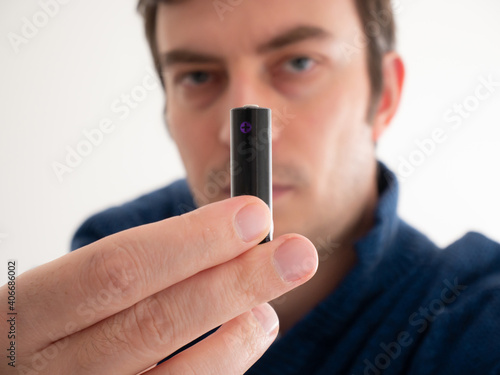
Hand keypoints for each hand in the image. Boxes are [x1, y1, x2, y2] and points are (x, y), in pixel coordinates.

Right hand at [0, 196, 317, 373]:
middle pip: (153, 322)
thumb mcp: (65, 288)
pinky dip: (222, 367)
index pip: (116, 269)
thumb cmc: (52, 321)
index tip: (253, 215)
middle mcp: (46, 368)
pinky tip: (246, 336)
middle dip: (234, 282)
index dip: (192, 240)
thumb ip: (132, 266)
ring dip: (237, 334)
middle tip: (296, 254)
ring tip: (271, 302)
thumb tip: (229, 229)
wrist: (17, 372)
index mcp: (26, 312)